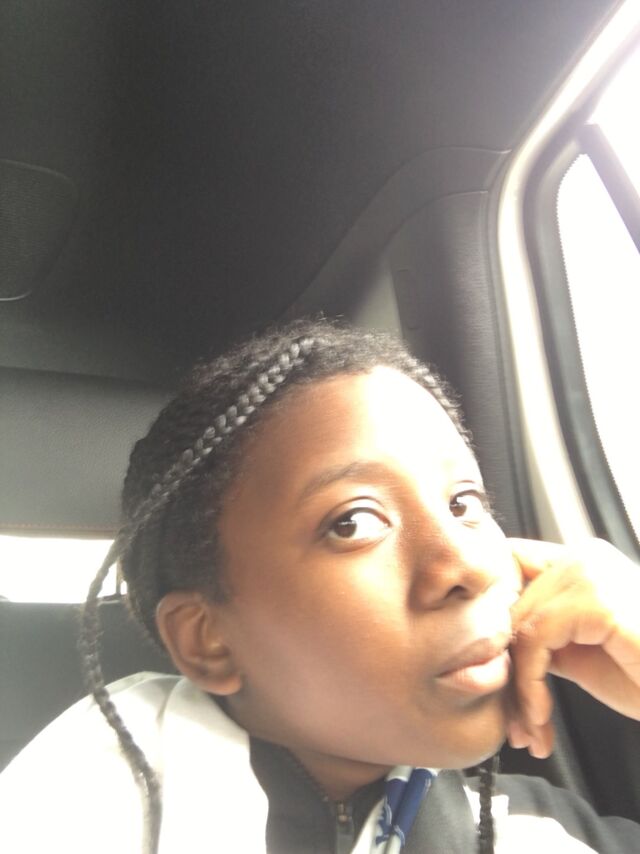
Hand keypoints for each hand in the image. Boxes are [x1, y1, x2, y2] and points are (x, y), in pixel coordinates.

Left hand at [505, 537, 639, 758]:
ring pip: (519, 626)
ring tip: (531, 729)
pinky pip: (536, 641)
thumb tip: (495, 640)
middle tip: (516, 720)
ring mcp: (589, 572)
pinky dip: (531, 686)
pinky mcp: (595, 600)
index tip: (495, 665)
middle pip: (512, 604)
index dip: (496, 613)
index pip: (513, 566)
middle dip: (508, 667)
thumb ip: (544, 634)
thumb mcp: (582, 652)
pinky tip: (544, 718)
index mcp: (583, 561)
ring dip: (519, 687)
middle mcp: (583, 556)